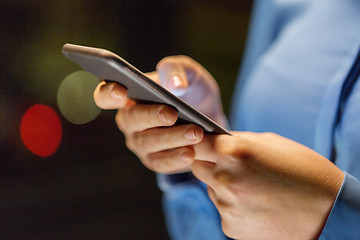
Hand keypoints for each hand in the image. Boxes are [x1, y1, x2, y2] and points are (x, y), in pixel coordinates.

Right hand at [93, 56, 223, 173]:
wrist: (209, 116)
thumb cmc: (191, 90)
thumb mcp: (188, 72)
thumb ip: (177, 69)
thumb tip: (174, 85)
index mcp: (128, 95)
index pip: (105, 95)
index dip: (108, 93)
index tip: (121, 90)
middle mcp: (129, 121)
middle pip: (130, 120)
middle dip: (151, 116)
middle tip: (171, 114)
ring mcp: (140, 142)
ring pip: (148, 143)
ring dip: (171, 138)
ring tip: (195, 133)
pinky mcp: (155, 160)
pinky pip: (160, 162)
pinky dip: (175, 158)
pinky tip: (191, 154)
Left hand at [191, 132, 343, 239]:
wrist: (328, 211)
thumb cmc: (302, 170)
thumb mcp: (270, 142)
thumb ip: (237, 140)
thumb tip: (215, 138)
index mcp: (234, 152)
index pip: (196, 142)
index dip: (197, 142)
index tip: (199, 142)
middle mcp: (225, 178)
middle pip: (196, 166)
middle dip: (207, 162)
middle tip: (228, 163)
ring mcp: (226, 205)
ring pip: (211, 188)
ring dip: (222, 185)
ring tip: (251, 186)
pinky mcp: (230, 226)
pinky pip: (222, 208)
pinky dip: (233, 205)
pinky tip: (255, 203)